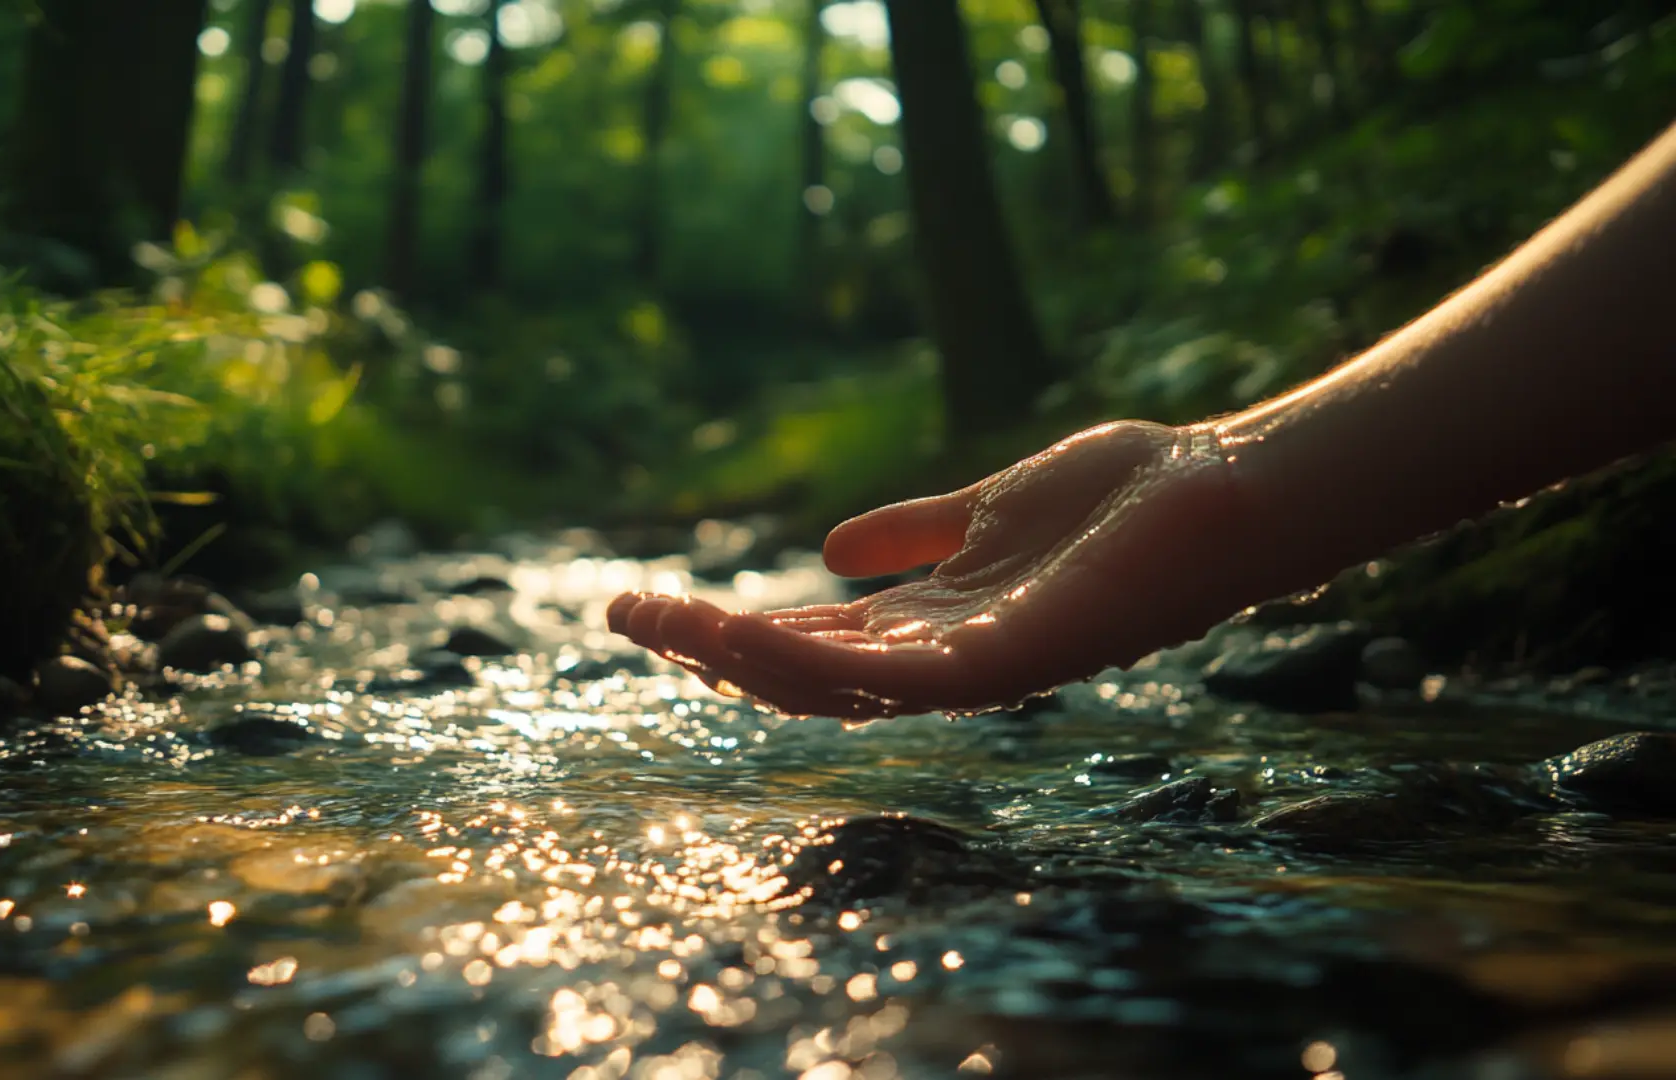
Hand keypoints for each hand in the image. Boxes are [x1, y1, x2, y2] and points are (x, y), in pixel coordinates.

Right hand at [607, 421, 1257, 719]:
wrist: (1225, 492)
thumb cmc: (1126, 498)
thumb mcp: (990, 510)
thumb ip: (919, 532)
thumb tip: (830, 546)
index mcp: (937, 625)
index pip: (812, 643)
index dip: (728, 629)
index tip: (651, 603)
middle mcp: (946, 660)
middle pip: (803, 673)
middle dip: (709, 651)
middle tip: (622, 614)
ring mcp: (976, 668)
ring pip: (830, 688)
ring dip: (738, 660)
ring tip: (662, 622)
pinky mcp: (1008, 661)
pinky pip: (889, 679)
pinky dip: (810, 660)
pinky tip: (742, 630)